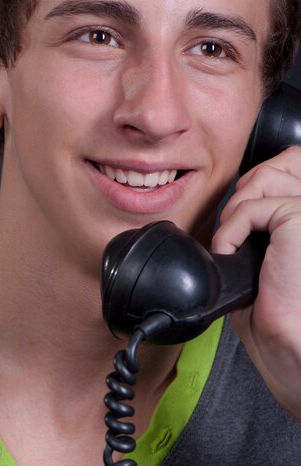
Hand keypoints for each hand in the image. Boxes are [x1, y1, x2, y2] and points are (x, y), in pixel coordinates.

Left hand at [212, 146, 300, 419]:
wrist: (296, 358)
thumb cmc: (288, 325)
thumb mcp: (270, 266)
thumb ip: (265, 230)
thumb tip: (240, 213)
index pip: (292, 168)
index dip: (259, 185)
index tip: (240, 218)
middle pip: (277, 165)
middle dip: (243, 193)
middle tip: (233, 235)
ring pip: (262, 178)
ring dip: (234, 211)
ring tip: (232, 246)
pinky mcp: (299, 219)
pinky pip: (250, 207)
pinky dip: (229, 230)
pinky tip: (231, 254)